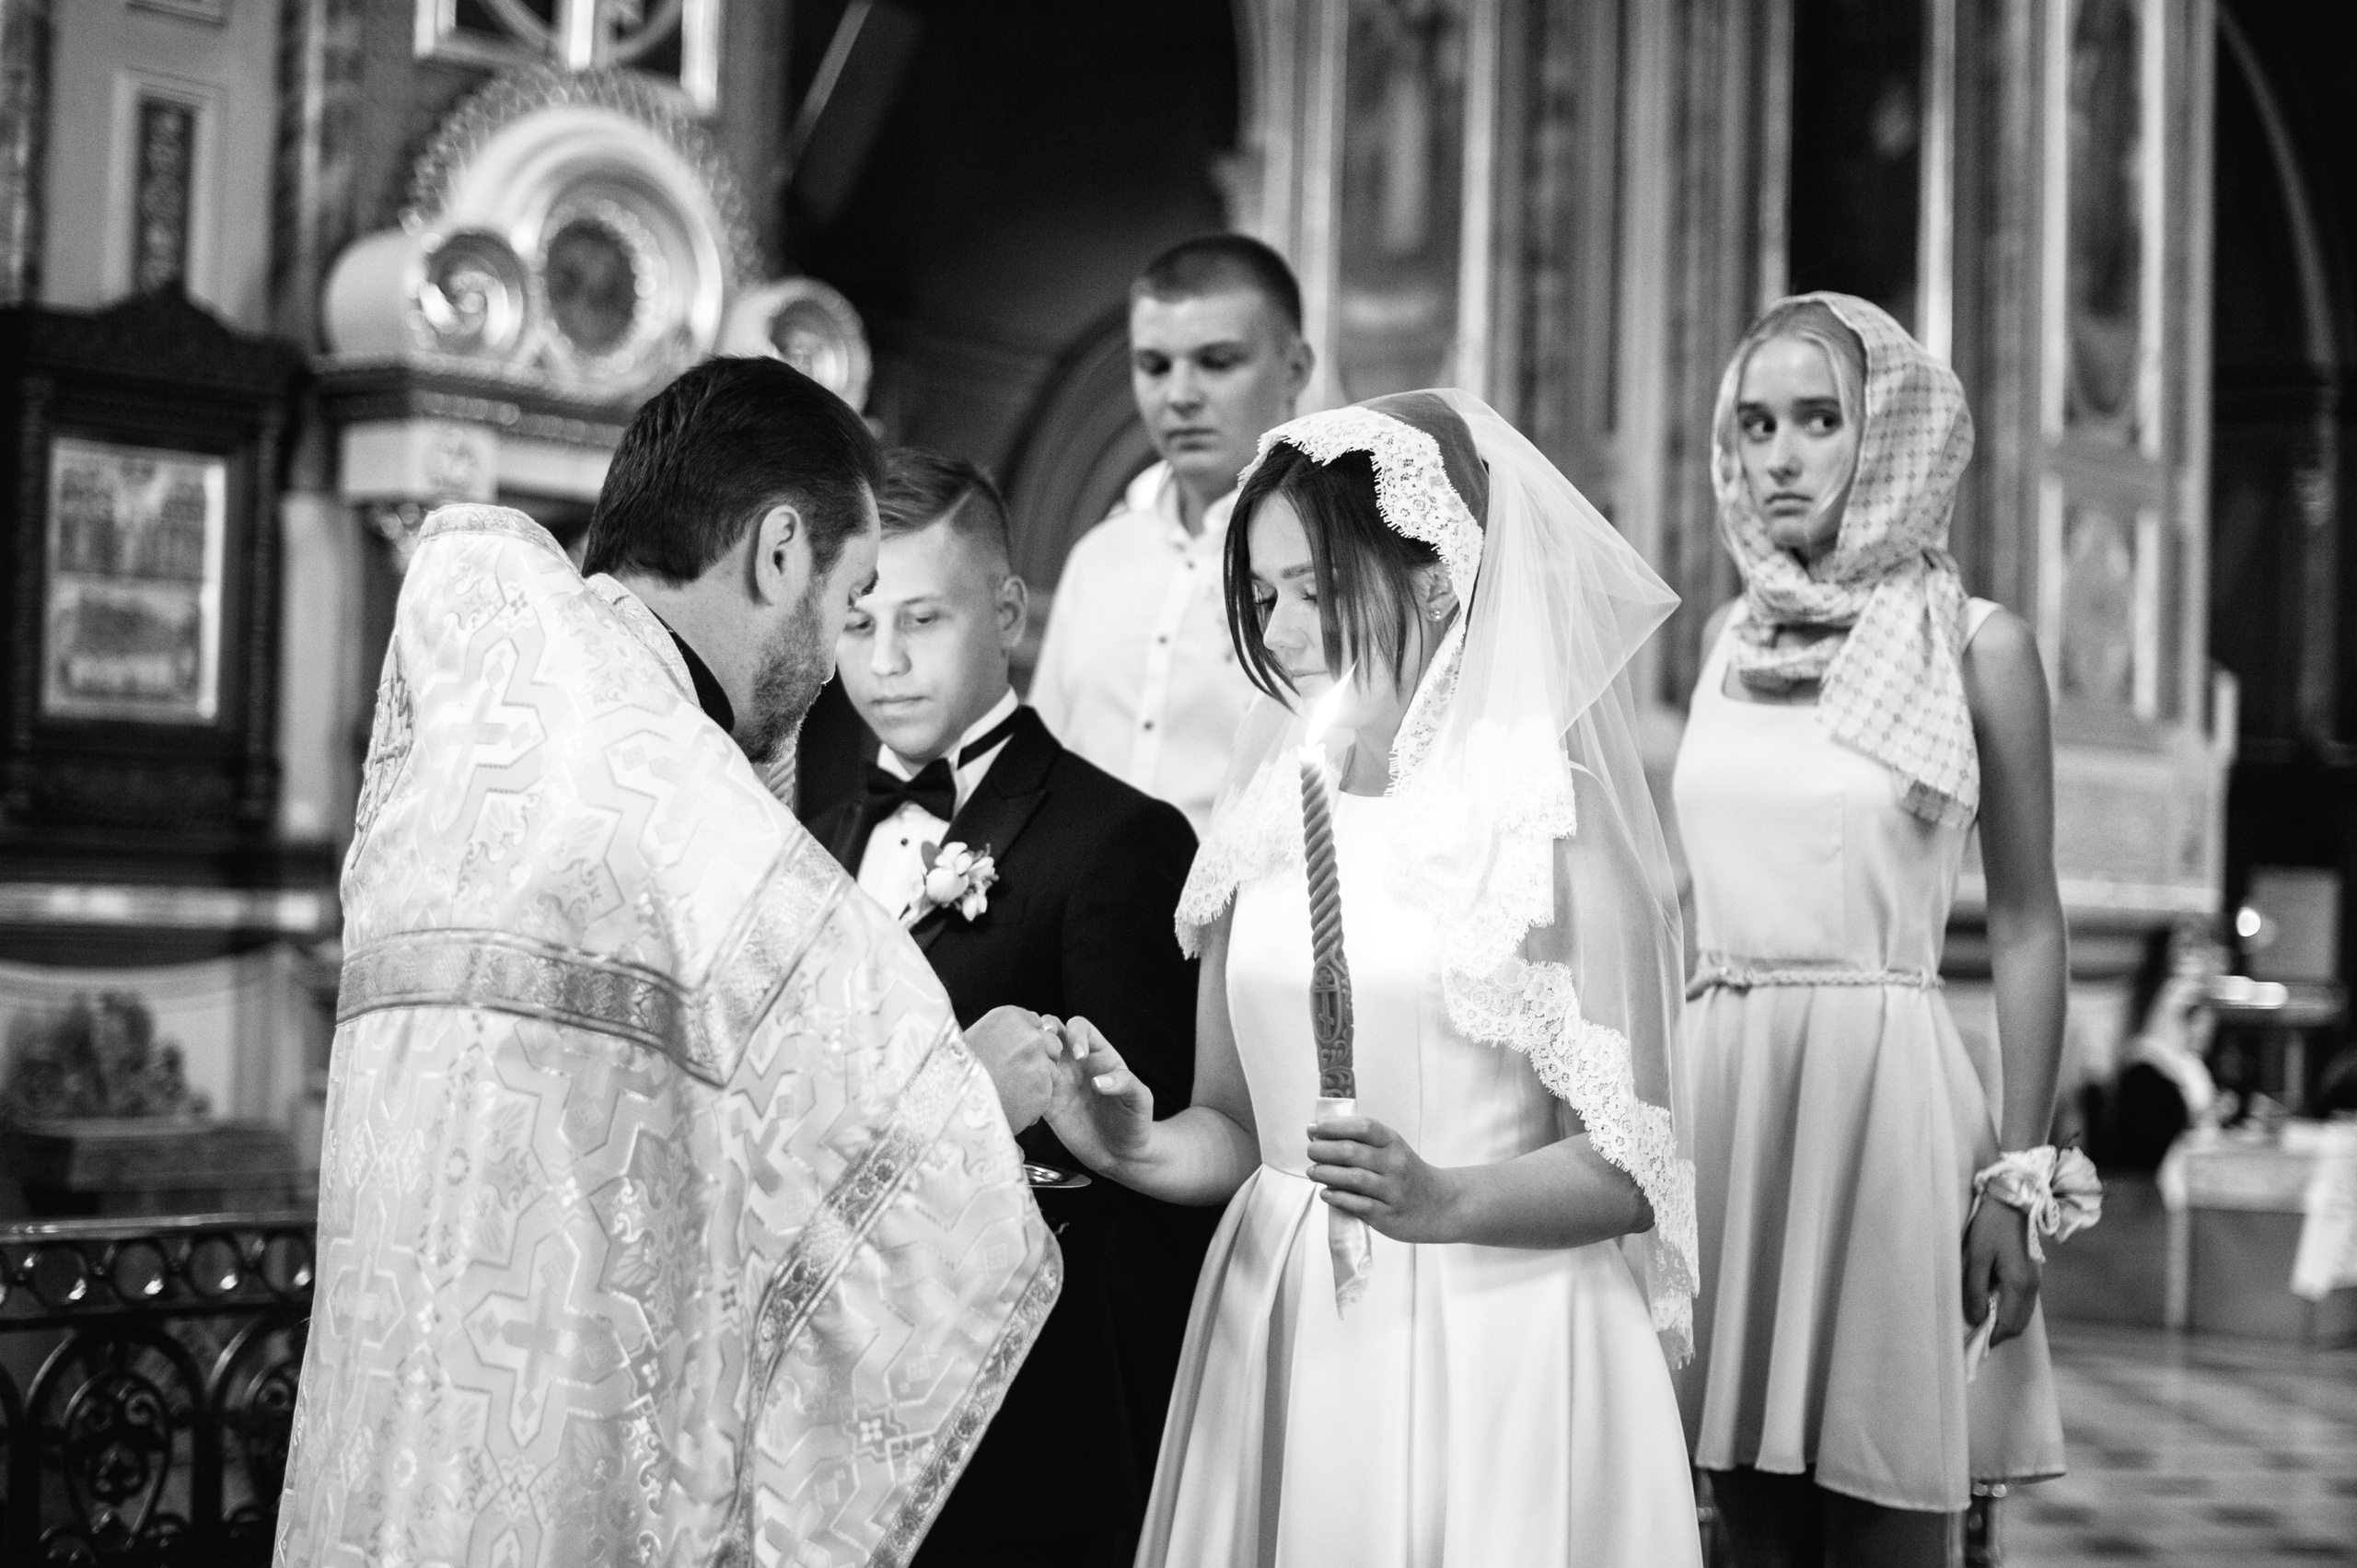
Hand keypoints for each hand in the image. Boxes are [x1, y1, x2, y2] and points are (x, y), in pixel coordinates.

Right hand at [964, 1006, 1063, 1132]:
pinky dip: (1034, 1100)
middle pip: (1051, 1044)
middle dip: (1040, 1057)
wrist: (952, 1106)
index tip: (1011, 1052)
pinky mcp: (1044, 1090)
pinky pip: (1047, 1093)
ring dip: (1038, 1080)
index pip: (1035, 1023)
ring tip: (1009, 1090)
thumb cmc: (957, 1071)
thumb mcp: (978, 1036)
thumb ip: (1007, 1031)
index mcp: (1009, 1017)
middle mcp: (1029, 1036)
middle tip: (1013, 1073)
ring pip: (1052, 1070)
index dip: (1026, 1040)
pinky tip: (1012, 1103)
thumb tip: (1034, 1030)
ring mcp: (1039, 1063)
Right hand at [1045, 1016, 1156, 1174]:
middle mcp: (1074, 1063)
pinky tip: (1033, 1092)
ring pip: (1036, 1054)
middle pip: (1050, 1031)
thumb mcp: (1140, 1099)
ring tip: (1037, 1071)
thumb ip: (1125, 1083)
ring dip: (1032, 1055)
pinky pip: (1030, 1085)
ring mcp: (1059, 1081)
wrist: (1121, 1154)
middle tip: (1047, 1051)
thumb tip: (1099, 1081)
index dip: (1076, 1034)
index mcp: (1098, 1054)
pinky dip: (1026, 1083)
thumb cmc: (1134, 1121)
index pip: (1079, 1026)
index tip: (1080, 1056)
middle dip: (1043, 1032)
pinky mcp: (1047, 1103)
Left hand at [1307, 1115, 1462, 1242]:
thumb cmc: (1408, 1174)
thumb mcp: (1393, 1150)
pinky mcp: (1387, 1215)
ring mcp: (1392, 1190)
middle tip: (1311, 1151)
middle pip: (1351, 1152)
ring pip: (1352, 1178)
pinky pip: (1357, 1204)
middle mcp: (1394, 1164)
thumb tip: (1322, 1136)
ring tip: (1313, 1172)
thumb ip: (1364, 1142)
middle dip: (1323, 1150)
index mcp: (1393, 1143)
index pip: (1363, 1127)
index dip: (1334, 1126)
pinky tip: (1326, 1193)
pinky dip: (1336, 1197)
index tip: (1314, 1128)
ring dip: (1325, 1173)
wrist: (1441, 1205)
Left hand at [1962, 1198, 2041, 1346]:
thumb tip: (1977, 1318)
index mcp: (2018, 1284)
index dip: (1991, 1338)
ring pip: (2022, 1315)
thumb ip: (1975, 1289)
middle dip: (1998, 1333)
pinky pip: (2023, 1302)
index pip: (2008, 1325)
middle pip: (2018, 1324)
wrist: (2013, 1201)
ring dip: (2004, 1322)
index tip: (1974, 1344)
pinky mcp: (2033, 1274)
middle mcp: (2032, 1287)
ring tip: (1982, 1320)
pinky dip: (2010, 1310)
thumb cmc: (1990, 1226)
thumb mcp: (1975, 1256)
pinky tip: (1992, 1303)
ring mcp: (2036, 1281)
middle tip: (1976, 1334)